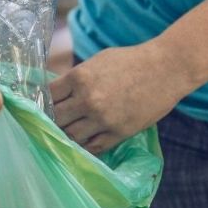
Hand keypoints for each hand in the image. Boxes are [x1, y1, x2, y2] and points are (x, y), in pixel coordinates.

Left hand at [50, 45, 187, 153]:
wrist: (167, 69)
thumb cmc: (131, 61)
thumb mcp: (97, 61)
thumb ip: (76, 78)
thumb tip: (56, 92)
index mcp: (79, 77)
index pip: (47, 97)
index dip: (41, 104)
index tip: (40, 108)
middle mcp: (87, 99)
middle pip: (56, 119)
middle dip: (51, 122)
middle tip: (50, 124)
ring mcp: (103, 119)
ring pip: (71, 136)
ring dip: (66, 136)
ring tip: (66, 134)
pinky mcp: (118, 133)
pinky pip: (93, 147)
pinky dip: (84, 146)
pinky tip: (82, 143)